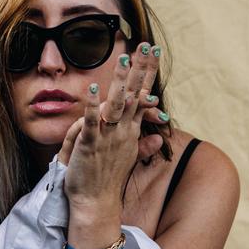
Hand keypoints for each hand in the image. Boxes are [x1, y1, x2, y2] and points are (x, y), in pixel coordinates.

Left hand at [56, 45, 165, 204]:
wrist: (96, 204)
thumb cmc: (107, 181)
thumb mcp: (128, 161)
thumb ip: (144, 147)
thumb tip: (160, 139)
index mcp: (130, 131)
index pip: (142, 96)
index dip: (147, 72)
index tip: (154, 51)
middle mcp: (122, 131)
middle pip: (134, 94)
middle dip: (141, 68)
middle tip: (148, 44)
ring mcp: (107, 137)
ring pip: (116, 103)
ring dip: (120, 80)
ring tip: (123, 58)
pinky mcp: (89, 145)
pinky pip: (91, 122)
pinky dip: (92, 105)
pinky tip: (93, 88)